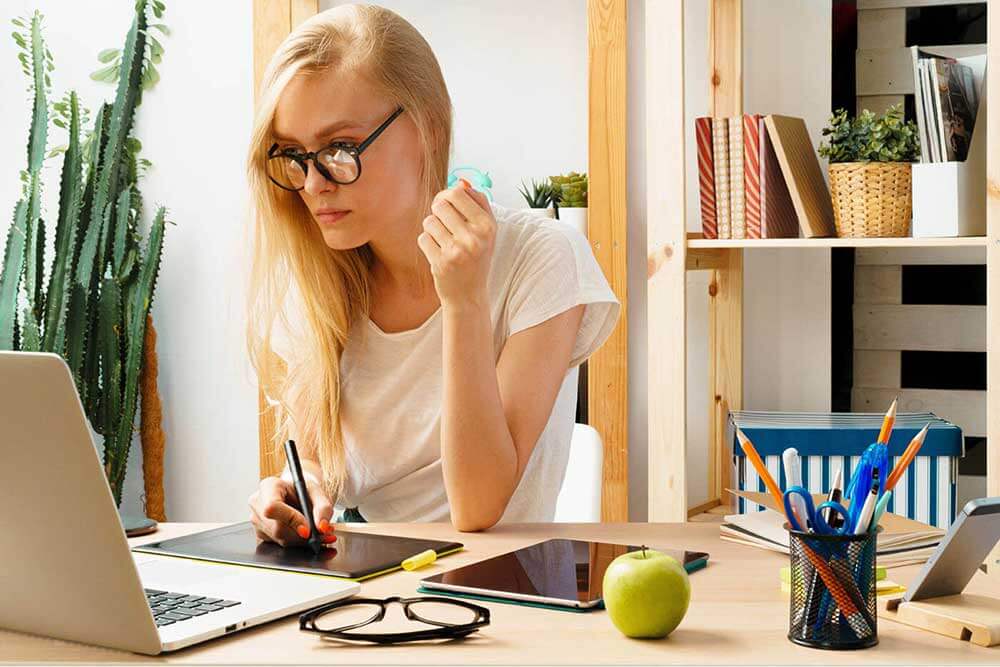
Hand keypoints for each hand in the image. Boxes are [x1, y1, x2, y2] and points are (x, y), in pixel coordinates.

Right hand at [247, 476, 336, 546]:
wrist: (296, 492)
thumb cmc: (304, 489)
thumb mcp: (318, 492)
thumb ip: (323, 507)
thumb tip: (321, 527)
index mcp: (269, 486)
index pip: (272, 507)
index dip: (291, 520)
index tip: (308, 529)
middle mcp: (257, 503)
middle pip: (277, 529)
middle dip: (303, 535)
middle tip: (324, 534)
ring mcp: (256, 520)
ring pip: (280, 539)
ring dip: (303, 540)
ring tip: (319, 532)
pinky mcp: (261, 533)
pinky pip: (280, 543)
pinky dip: (297, 542)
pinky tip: (306, 534)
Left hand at [417, 179, 495, 306]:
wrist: (469, 296)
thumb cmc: (476, 258)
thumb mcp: (485, 232)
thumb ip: (477, 203)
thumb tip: (461, 181)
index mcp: (488, 226)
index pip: (458, 192)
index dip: (447, 195)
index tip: (448, 204)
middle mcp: (475, 237)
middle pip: (441, 204)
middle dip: (438, 211)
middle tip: (443, 223)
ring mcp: (458, 250)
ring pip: (429, 221)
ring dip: (432, 229)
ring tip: (443, 241)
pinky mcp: (441, 262)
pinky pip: (423, 238)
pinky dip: (427, 244)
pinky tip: (438, 253)